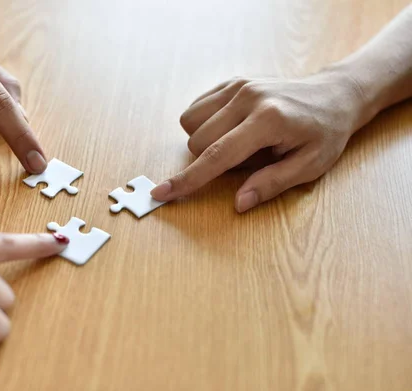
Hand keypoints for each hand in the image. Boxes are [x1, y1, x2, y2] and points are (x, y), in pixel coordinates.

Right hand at [151, 70, 372, 211]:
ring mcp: (237, 86)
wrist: (334, 95)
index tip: (161, 194)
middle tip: (247, 160)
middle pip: (198, 141)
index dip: (188, 180)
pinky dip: (203, 124)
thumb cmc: (324, 134)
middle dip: (209, 160)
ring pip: (190, 122)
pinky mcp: (232, 82)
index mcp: (267, 121)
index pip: (217, 156)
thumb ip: (271, 184)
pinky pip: (196, 108)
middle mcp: (247, 98)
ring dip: (203, 141)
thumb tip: (239, 204)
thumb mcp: (309, 166)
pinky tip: (229, 128)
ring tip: (236, 143)